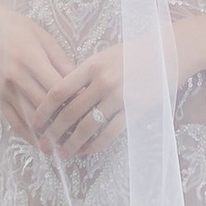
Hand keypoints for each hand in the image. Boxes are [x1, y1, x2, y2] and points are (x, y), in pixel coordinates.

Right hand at [0, 0, 76, 144]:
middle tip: (83, 133)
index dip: (74, 102)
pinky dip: (28, 135)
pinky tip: (41, 143)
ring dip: (48, 133)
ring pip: (30, 118)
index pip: (57, 88)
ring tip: (66, 144)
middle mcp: (16, 77)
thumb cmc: (18, 29)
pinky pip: (13, 121)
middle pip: (44, 106)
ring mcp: (4, 90)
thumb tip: (81, 82)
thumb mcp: (44, 38)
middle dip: (64, 122)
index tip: (89, 111)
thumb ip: (61, 61)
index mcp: (30, 59)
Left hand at [35, 43, 128, 160]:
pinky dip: (95, 145)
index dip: (44, 109)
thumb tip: (62, 96)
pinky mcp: (135, 110)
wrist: (170, 52)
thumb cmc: (136, 52)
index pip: (59, 90)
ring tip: (63, 154)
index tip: (34, 122)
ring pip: (88, 126)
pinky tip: (86, 151)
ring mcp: (119, 97)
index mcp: (92, 65)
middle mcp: (103, 81)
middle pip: (69, 112)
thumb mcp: (106, 56)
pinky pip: (110, 133)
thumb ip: (85, 74)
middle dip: (53, 132)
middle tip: (44, 145)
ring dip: (72, 143)